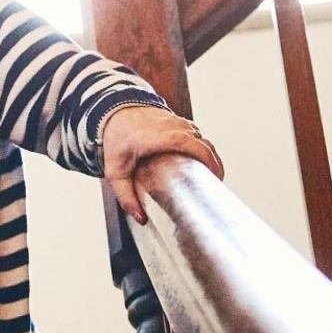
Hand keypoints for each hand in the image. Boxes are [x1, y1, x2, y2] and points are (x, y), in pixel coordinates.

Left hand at [102, 104, 221, 223]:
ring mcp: (175, 120)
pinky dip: (204, 147)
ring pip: (202, 137)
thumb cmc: (115, 142)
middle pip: (201, 142)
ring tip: (212, 176)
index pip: (186, 143)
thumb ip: (125, 196)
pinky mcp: (179, 120)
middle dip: (214, 162)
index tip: (214, 176)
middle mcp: (168, 126)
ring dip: (210, 155)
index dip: (205, 158)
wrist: (114, 113)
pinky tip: (204, 163)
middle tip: (217, 183)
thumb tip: (141, 219)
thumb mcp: (115, 172)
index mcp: (153, 138)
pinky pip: (198, 134)